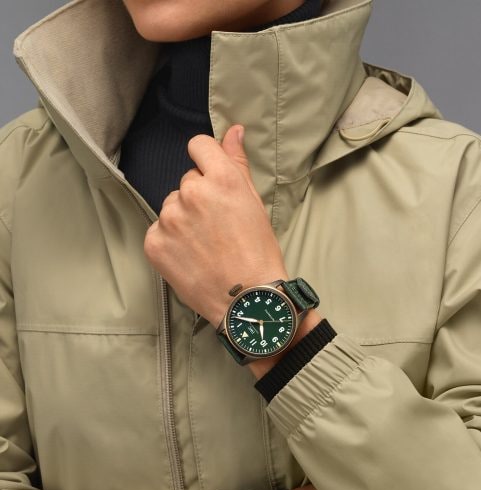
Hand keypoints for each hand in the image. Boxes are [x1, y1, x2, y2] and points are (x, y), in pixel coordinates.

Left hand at [143, 125, 288, 327]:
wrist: (247, 298)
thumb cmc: (258, 252)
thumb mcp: (253, 203)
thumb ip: (237, 161)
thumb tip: (233, 130)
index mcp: (222, 179)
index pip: (198, 145)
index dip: (206, 161)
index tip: (212, 180)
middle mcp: (192, 193)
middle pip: (187, 181)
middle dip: (199, 198)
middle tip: (217, 227)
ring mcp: (170, 218)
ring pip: (172, 206)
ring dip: (183, 219)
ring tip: (204, 246)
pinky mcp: (154, 242)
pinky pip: (159, 230)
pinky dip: (171, 240)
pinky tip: (190, 256)